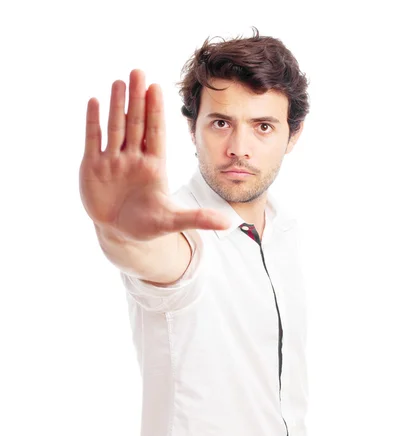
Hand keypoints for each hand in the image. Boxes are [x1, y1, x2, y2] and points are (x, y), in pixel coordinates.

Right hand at [79, 70, 230, 241]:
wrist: (119, 233)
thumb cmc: (147, 225)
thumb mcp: (172, 222)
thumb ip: (198, 218)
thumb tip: (228, 223)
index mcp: (154, 166)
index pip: (155, 133)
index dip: (155, 111)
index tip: (157, 88)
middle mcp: (133, 158)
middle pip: (136, 124)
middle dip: (137, 99)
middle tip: (138, 72)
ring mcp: (112, 160)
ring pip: (115, 127)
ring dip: (117, 106)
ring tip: (119, 82)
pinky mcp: (93, 167)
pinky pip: (93, 140)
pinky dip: (93, 122)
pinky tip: (95, 102)